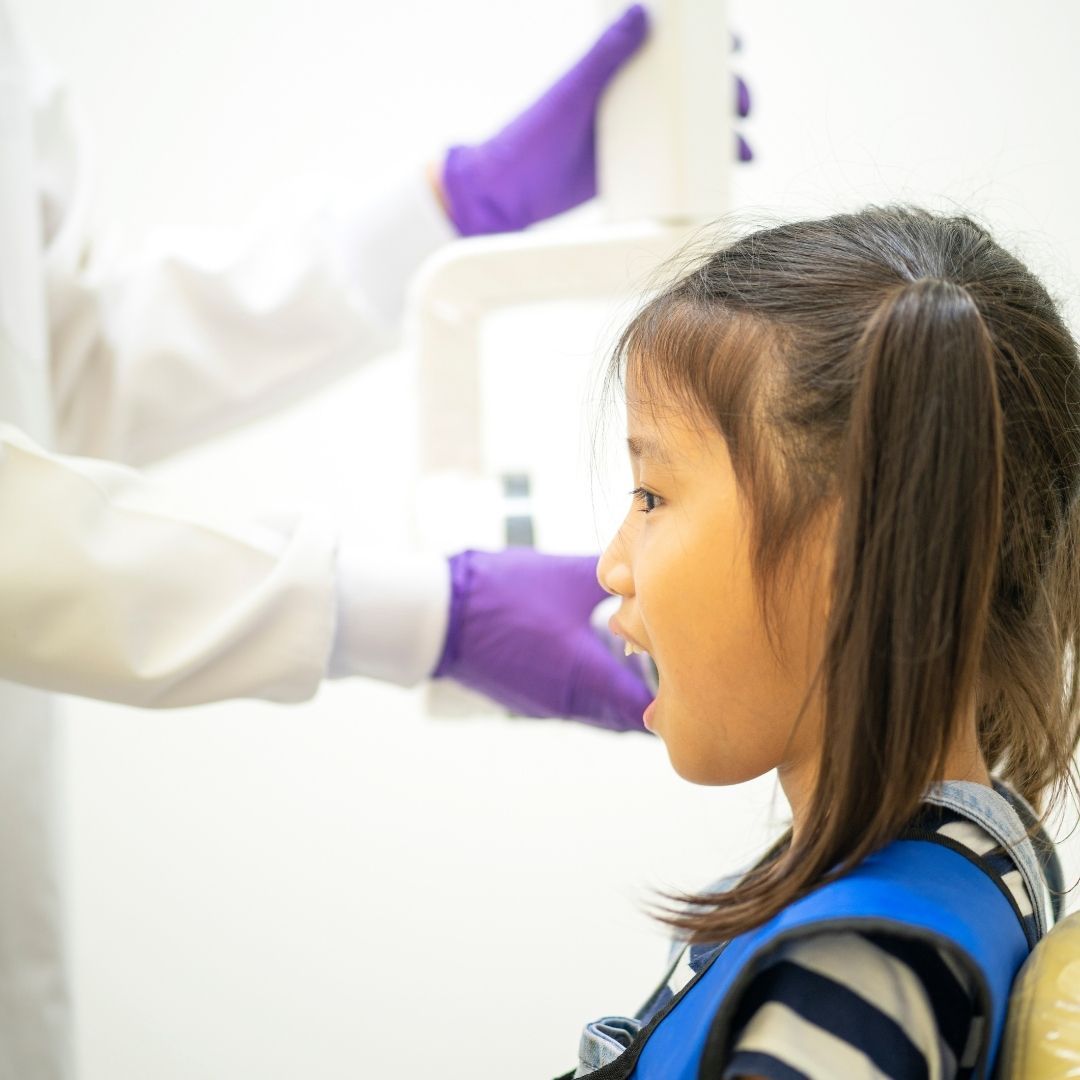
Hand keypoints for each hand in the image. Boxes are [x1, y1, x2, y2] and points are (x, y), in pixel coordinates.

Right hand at [432, 548, 653, 731]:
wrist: (437, 615)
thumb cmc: (502, 594)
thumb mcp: (567, 577)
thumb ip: (617, 576)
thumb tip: (654, 565)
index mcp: (586, 677)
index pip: (647, 709)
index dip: (675, 694)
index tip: (690, 669)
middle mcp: (569, 703)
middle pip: (626, 715)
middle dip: (651, 694)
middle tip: (671, 661)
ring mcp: (546, 706)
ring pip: (600, 710)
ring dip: (619, 691)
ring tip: (636, 655)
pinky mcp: (528, 700)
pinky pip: (574, 704)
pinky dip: (591, 688)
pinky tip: (593, 654)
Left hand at [433, 7, 753, 233]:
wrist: (505, 194)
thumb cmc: (530, 138)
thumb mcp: (571, 94)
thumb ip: (603, 56)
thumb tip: (641, 12)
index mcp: (617, 65)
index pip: (672, 43)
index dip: (708, 42)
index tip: (733, 45)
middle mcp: (631, 94)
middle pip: (693, 86)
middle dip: (728, 90)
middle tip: (741, 103)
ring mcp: (633, 133)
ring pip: (691, 125)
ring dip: (724, 132)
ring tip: (743, 146)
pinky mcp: (631, 168)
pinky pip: (676, 163)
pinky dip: (703, 166)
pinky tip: (725, 172)